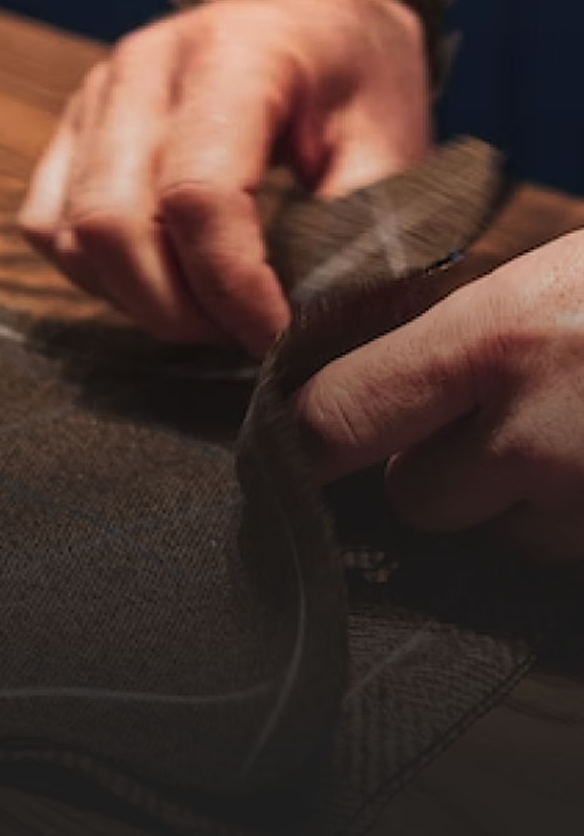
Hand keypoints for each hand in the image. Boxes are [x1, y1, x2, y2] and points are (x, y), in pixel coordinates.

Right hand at [19, 0, 428, 357]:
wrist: (312, 13)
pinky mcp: (74, 129)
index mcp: (233, 58)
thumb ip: (357, 228)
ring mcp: (98, 96)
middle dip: (179, 310)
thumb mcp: (388, 141)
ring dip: (138, 298)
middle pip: (116, 225)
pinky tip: (158, 282)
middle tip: (241, 332)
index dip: (234, 290)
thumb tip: (316, 321)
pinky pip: (48, 226)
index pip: (199, 198)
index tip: (277, 336)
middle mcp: (145, 69)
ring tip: (207, 311)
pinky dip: (96, 276)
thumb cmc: (353, 75)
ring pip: (73, 234)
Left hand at [295, 232, 583, 563]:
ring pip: (491, 538)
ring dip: (507, 506)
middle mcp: (532, 431)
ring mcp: (582, 499)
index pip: (339, 417)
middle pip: (412, 499)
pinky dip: (562, 522)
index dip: (299, 444)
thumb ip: (451, 340)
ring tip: (565, 439)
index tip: (281, 455)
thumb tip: (368, 389)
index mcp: (495, 336)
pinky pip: (553, 556)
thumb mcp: (542, 279)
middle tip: (481, 428)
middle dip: (431, 474)